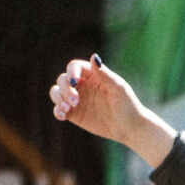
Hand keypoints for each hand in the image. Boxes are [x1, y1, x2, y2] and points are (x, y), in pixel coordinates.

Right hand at [48, 54, 176, 166]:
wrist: (129, 127)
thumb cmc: (127, 104)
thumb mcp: (118, 88)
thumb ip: (104, 74)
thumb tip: (94, 57)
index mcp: (92, 75)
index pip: (74, 67)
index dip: (71, 72)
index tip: (74, 81)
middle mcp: (82, 85)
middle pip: (62, 80)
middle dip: (64, 88)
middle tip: (75, 101)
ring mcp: (76, 99)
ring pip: (56, 92)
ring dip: (58, 98)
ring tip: (68, 108)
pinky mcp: (74, 114)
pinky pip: (58, 109)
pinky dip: (57, 111)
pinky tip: (63, 115)